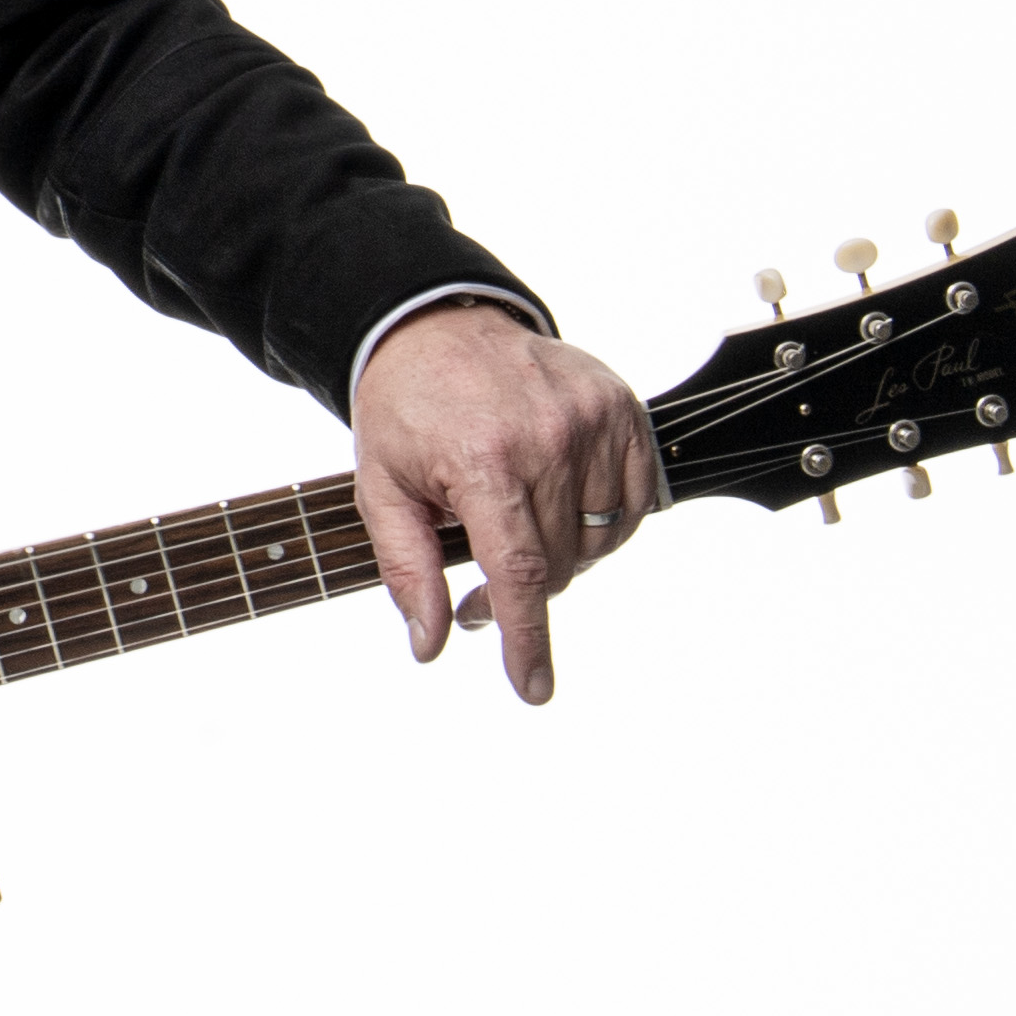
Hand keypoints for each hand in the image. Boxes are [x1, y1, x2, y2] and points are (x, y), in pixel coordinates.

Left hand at [351, 301, 658, 704]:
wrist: (438, 326)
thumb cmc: (405, 411)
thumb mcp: (381, 488)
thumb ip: (406, 569)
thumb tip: (429, 645)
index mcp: (485, 460)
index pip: (519, 571)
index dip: (527, 638)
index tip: (533, 689)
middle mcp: (549, 439)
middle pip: (558, 564)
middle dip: (522, 592)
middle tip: (478, 590)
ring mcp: (594, 421)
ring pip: (599, 539)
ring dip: (562, 557)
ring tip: (515, 530)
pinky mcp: (623, 408)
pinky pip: (635, 501)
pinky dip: (604, 523)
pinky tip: (561, 508)